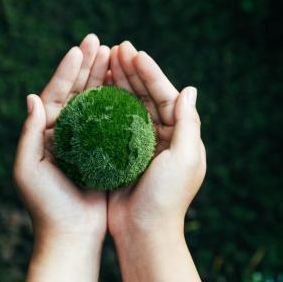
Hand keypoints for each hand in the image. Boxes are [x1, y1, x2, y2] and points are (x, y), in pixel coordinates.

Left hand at [14, 34, 110, 281]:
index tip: (80, 48)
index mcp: (44, 133)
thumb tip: (32, 96)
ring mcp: (85, 141)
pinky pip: (111, 121)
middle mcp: (64, 133)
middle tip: (100, 42)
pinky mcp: (103, 152)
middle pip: (76, 92)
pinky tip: (128, 86)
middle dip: (87, 66)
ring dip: (103, 78)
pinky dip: (118, 102)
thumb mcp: (28, 169)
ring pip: (95, 102)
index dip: (67, 70)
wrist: (71, 236)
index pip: (55, 93)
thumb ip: (29, 133)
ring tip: (115, 55)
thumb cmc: (46, 205)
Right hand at [107, 41, 206, 281]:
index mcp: (180, 135)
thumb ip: (188, 122)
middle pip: (146, 96)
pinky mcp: (120, 155)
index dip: (150, 73)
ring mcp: (140, 145)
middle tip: (116, 47)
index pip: (166, 95)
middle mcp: (161, 136)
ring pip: (128, 106)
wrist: (144, 233)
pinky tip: (92, 89)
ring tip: (104, 60)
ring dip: (118, 83)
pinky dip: (104, 105)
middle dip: (132, 72)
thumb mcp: (184, 158)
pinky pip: (112, 123)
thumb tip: (190, 88)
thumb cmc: (167, 198)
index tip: (134, 52)